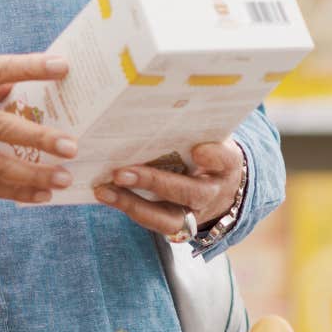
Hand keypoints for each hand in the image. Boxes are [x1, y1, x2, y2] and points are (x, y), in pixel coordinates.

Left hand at [93, 140, 245, 237]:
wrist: (221, 189)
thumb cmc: (208, 153)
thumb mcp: (211, 137)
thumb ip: (194, 127)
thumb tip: (162, 105)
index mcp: (227, 165)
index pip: (225, 159)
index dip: (214, 157)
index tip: (198, 150)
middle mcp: (213, 192)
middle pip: (189, 192)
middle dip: (154, 182)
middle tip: (121, 173)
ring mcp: (195, 214)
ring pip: (167, 218)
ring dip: (132, 204)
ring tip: (105, 190)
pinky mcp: (175, 226)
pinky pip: (152, 222)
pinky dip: (127, 207)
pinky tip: (105, 193)